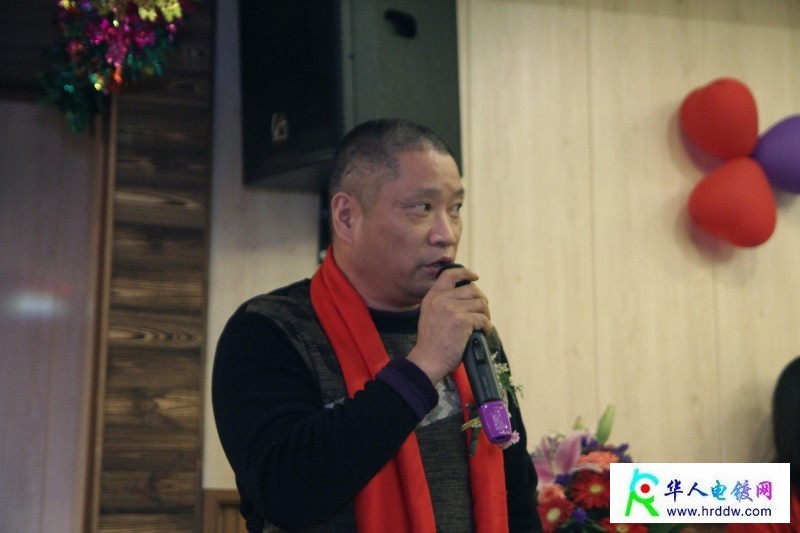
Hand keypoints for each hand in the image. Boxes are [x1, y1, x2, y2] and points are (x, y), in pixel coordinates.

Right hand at [407, 266, 492, 383]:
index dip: (465, 273)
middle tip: (482, 311)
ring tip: (482, 324)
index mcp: (432, 296)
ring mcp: (452, 309)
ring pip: (481, 304)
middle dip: (481, 300)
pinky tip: (483, 332)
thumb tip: (464, 298)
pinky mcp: (463, 321)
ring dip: (486, 314)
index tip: (475, 277)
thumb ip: (442, 303)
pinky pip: (483, 319)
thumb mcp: (429, 315)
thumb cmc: (431, 343)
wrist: (427, 360)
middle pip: (472, 289)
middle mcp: (442, 299)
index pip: (450, 274)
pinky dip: (487, 327)